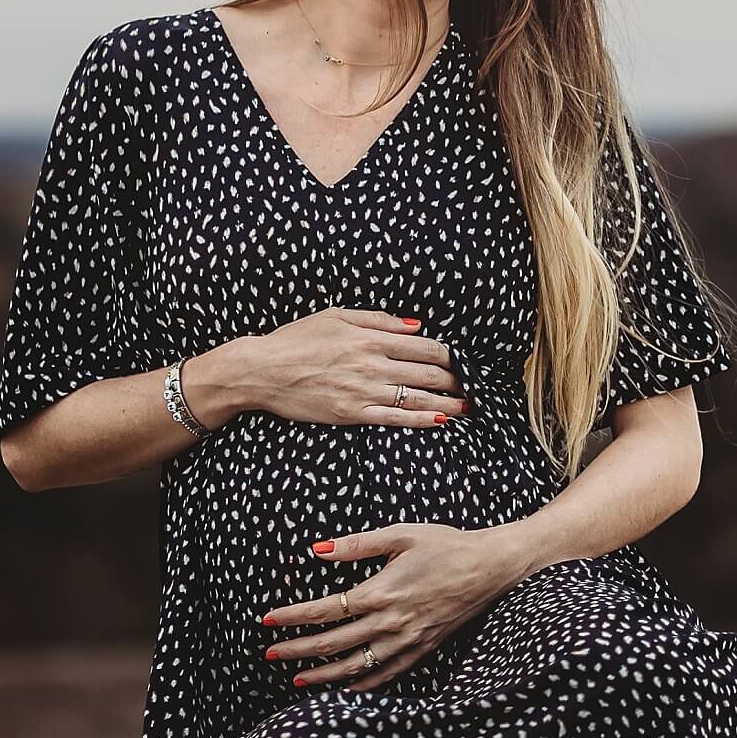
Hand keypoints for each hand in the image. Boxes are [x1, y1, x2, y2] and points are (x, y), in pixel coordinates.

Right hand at [209, 308, 468, 427]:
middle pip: (428, 373)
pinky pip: (395, 419)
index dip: (449, 355)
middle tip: (474, 386)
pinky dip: (421, 420)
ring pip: (417, 397)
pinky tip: (440, 421)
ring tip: (468, 407)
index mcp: (371, 337)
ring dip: (448, 402)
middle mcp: (372, 364)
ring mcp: (363, 390)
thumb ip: (379, 320)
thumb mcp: (337, 316)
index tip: (462, 361)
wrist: (262, 370)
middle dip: (456, 380)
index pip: (424, 346)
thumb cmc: (296, 339)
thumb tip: (414, 325)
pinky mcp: (352, 413)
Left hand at [259, 523, 524, 689]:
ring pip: (356, 666)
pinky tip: (343, 688)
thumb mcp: (400, 534)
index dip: (292, 617)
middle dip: (298, 649)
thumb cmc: (446, 545)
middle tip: (270, 653)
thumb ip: (357, 544)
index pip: (325, 610)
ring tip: (296, 677)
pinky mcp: (423, 649)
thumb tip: (318, 549)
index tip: (267, 620)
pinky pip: (386, 675)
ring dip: (323, 673)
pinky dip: (361, 685)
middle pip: (334, 643)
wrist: (490, 567)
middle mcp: (391, 622)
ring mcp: (407, 641)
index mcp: (381, 591)